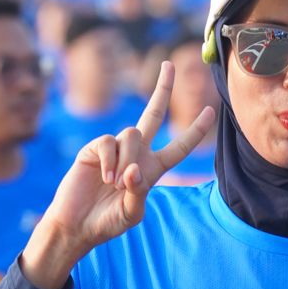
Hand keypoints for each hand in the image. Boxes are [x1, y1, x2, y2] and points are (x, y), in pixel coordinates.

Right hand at [21, 62, 213, 288]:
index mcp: (152, 169)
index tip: (210, 110)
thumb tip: (135, 170)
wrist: (77, 224)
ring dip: (127, 160)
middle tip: (169, 64)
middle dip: (162, 89)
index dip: (195, 130)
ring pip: (132, 134)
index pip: (178, 147)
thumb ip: (139, 192)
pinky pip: (109, 142)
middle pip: (152, 114)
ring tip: (116, 184)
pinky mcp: (94, 148)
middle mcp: (136, 154)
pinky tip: (104, 177)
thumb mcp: (132, 213)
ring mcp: (115, 148)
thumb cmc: (107, 222)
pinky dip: (110, 160)